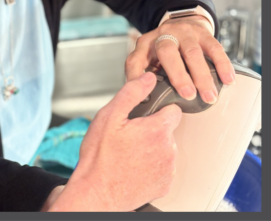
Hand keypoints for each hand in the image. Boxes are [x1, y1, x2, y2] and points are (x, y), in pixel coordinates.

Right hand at [50, 73, 181, 210]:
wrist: (96, 193)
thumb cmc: (99, 158)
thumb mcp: (109, 116)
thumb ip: (132, 93)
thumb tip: (148, 77)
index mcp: (158, 129)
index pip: (174, 110)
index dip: (158, 112)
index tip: (144, 118)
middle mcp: (169, 149)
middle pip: (168, 131)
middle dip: (153, 132)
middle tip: (130, 139)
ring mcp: (168, 169)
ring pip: (166, 150)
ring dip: (153, 150)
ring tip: (130, 155)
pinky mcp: (165, 185)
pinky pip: (164, 170)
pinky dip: (153, 168)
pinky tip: (135, 168)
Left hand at [125, 16, 234, 103]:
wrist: (182, 21)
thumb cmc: (164, 48)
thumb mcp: (148, 58)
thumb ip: (145, 75)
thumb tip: (144, 101)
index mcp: (145, 44)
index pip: (135, 60)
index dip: (137, 77)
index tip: (144, 96)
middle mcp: (163, 35)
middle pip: (168, 52)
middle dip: (179, 76)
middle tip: (188, 95)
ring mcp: (184, 32)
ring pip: (193, 52)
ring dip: (202, 76)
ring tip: (209, 96)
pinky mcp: (203, 33)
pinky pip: (214, 48)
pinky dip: (222, 65)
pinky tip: (227, 79)